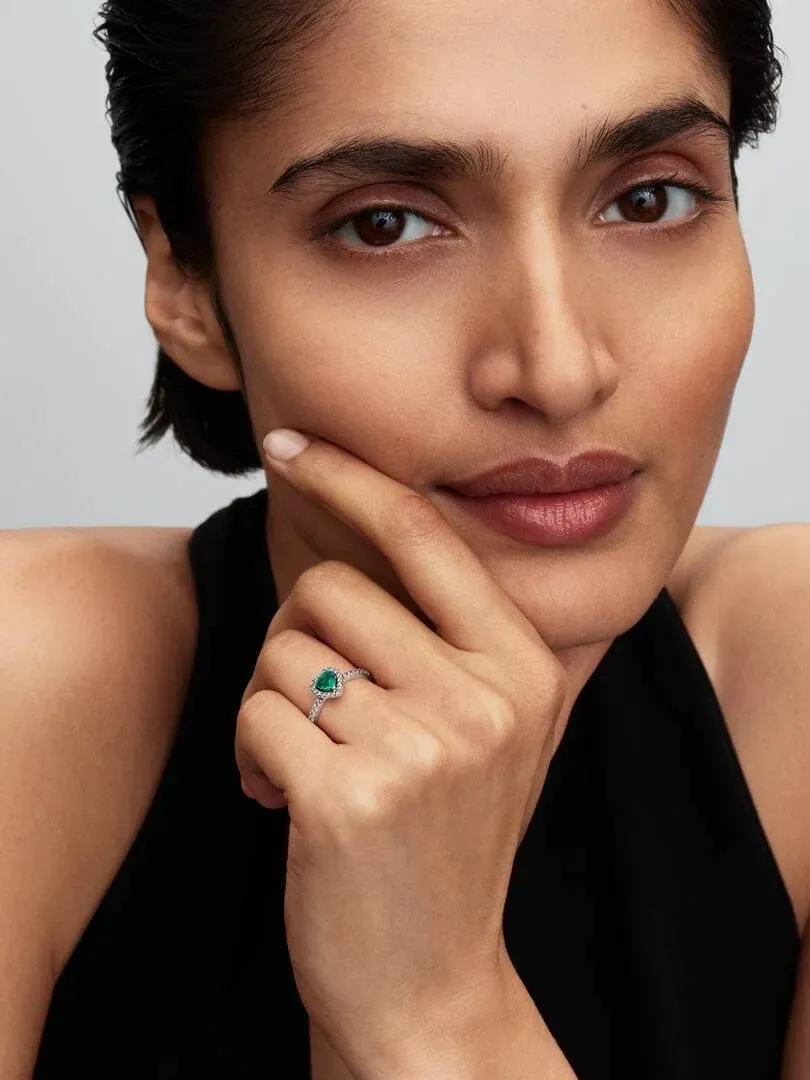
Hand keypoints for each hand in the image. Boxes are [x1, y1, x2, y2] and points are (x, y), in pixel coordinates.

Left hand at [235, 429, 569, 1074]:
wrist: (432, 982)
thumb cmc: (446, 843)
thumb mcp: (491, 731)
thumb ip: (459, 637)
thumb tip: (383, 518)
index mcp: (521, 666)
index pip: (422, 536)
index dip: (351, 477)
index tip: (292, 445)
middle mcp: (484, 698)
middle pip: (329, 591)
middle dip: (295, 645)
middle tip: (313, 711)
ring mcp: (423, 748)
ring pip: (284, 653)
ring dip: (270, 705)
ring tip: (307, 765)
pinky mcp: (352, 798)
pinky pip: (256, 717)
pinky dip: (249, 754)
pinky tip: (285, 803)